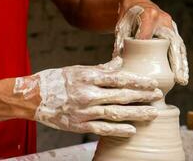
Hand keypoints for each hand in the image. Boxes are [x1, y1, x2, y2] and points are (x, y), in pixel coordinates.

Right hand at [14, 57, 162, 136]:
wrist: (33, 97)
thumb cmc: (56, 80)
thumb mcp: (77, 69)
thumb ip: (101, 68)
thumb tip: (120, 62)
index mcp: (89, 77)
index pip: (120, 79)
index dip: (138, 81)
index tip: (153, 83)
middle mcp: (89, 94)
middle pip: (122, 96)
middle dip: (143, 96)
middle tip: (159, 96)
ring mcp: (84, 111)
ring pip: (116, 113)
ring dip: (136, 113)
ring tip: (153, 113)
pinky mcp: (79, 125)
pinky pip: (102, 128)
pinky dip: (118, 130)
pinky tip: (132, 130)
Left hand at [114, 0, 188, 84]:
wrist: (136, 5)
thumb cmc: (127, 17)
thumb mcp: (121, 26)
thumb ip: (120, 41)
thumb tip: (117, 60)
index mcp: (149, 15)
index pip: (148, 34)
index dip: (148, 48)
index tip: (149, 64)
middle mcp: (163, 19)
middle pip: (171, 42)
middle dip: (175, 61)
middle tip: (177, 78)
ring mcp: (170, 26)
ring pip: (178, 47)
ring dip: (181, 64)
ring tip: (182, 80)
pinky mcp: (172, 32)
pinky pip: (178, 48)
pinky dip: (180, 61)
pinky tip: (181, 75)